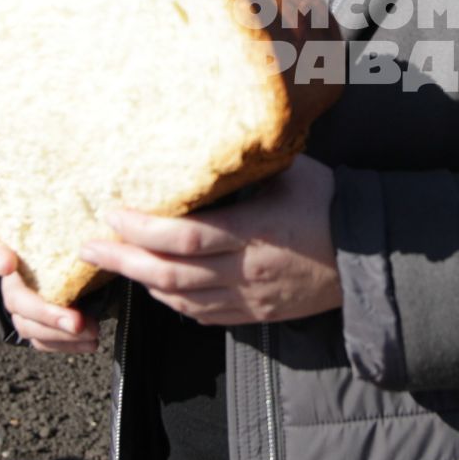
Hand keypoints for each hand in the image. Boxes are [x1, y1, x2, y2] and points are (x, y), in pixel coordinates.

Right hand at [0, 232, 101, 353]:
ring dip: (59, 333)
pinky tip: (89, 343)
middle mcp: (10, 277)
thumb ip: (60, 218)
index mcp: (10, 245)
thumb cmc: (67, 233)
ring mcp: (20, 302)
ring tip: (91, 332)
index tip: (9, 263)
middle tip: (75, 320)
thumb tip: (73, 229)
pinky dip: (65, 344)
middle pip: (17, 299)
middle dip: (45, 313)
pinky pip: (41, 340)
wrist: (74, 251)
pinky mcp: (34, 322)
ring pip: (28, 326)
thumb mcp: (67, 223)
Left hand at [78, 156, 339, 327]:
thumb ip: (249, 165)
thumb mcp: (293, 172)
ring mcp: (248, 298)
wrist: (370, 257)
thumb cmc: (331, 204)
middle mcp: (244, 271)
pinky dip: (172, 301)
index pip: (182, 236)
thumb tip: (211, 144)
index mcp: (252, 232)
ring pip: (179, 300)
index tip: (111, 213)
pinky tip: (157, 286)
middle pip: (168, 274)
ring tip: (114, 262)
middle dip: (121, 261)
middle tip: (88, 247)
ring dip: (141, 283)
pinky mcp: (254, 315)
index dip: (139, 228)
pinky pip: (201, 315)